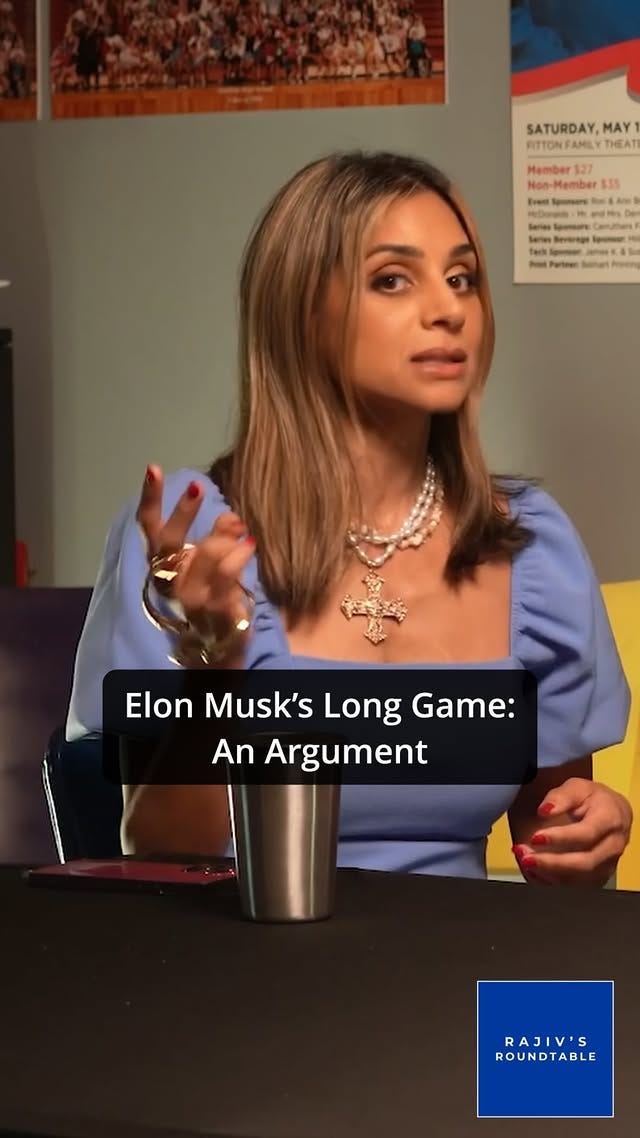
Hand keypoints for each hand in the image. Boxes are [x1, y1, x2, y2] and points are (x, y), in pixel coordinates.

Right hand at [137, 465, 255, 666]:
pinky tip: (250, 543)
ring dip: (221, 535)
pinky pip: (226, 577)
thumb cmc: (217, 603)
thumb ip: (219, 539)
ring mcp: (193, 601)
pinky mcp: (217, 614)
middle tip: (198, 486)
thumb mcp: (214, 567)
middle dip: (182, 511)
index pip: (151, 530)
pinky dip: (238, 555)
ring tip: (240, 527)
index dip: (150, 500)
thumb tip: (231, 514)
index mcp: (167, 569)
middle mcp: (173, 584)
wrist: (222, 656)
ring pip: (202, 556)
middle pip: (169, 542)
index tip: (153, 469)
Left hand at [513, 779, 632, 886]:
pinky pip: (576, 885)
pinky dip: (552, 881)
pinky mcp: (599, 877)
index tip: (536, 837)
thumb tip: (544, 810)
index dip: (561, 838)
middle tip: (526, 857)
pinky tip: (534, 870)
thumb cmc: (594, 799)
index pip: (586, 834)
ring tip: (525, 861)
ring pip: (580, 879)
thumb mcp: (577, 788)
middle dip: (552, 863)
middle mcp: (612, 846)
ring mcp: (608, 865)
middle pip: (584, 862)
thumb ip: (560, 797)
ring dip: (549, 874)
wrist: (615, 814)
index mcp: (609, 820)